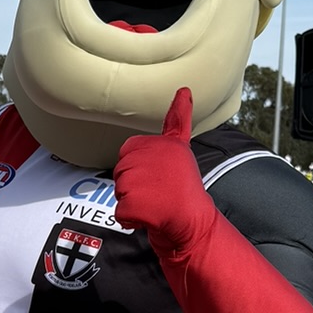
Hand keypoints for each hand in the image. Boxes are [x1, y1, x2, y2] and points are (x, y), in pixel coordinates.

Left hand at [111, 89, 214, 256]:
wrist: (193, 222)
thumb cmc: (183, 188)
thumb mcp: (180, 149)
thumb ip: (177, 120)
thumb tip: (184, 89)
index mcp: (161, 144)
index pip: (128, 153)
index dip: (141, 170)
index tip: (162, 176)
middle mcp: (151, 159)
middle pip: (121, 172)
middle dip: (134, 186)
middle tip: (159, 192)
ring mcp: (140, 181)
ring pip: (119, 192)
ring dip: (132, 203)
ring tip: (156, 204)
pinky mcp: (133, 204)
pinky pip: (120, 213)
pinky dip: (131, 220)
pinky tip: (151, 218)